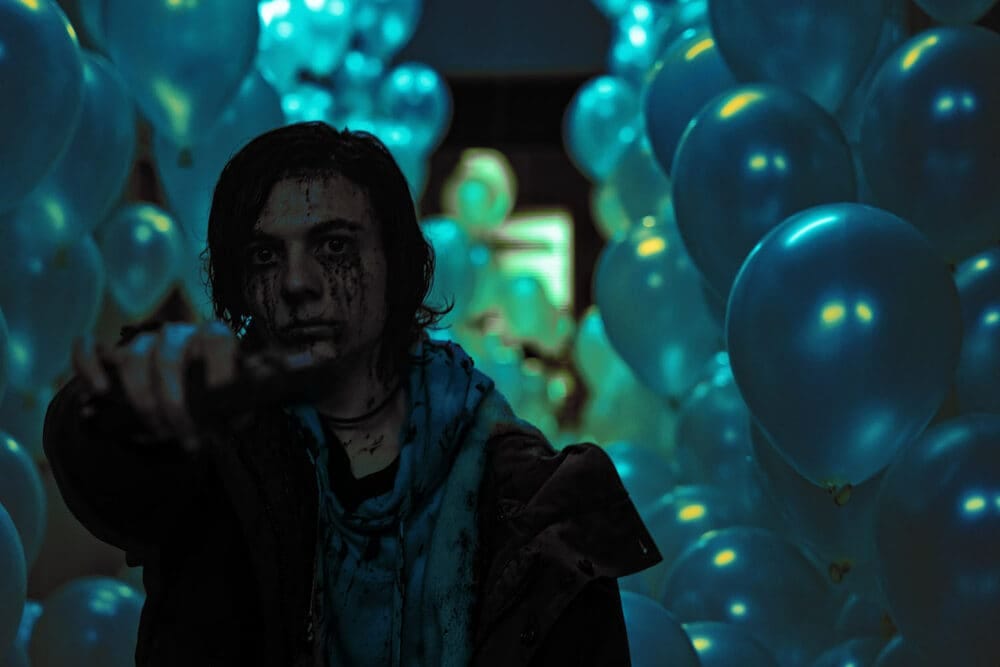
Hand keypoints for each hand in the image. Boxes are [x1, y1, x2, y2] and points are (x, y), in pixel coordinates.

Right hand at [72, 321, 238, 449]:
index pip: (216, 339)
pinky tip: (98, 392)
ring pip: (133, 357)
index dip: (219, 367)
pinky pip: (89, 349)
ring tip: (155, 432)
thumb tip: (237, 417)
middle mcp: (176, 334)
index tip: (219, 399)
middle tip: (182, 435)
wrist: (175, 397)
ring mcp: (142, 342)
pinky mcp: (111, 353)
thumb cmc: (209, 398)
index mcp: (210, 337)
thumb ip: (234, 407)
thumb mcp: (228, 403)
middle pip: (168, 358)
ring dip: (141, 400)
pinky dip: (89, 367)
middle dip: (173, 403)